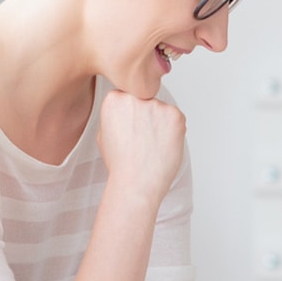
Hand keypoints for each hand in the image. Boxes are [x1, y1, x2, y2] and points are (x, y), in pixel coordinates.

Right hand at [97, 89, 186, 211]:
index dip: (132, 117)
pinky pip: (177, 119)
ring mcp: (156, 104)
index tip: (131, 131)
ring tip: (152, 147)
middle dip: (147, 118)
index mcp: (114, 98)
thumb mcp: (104, 134)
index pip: (129, 98)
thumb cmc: (121, 164)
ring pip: (163, 111)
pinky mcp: (175, 114)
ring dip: (162, 125)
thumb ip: (115, 115)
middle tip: (143, 141)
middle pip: (147, 101)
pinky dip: (174, 132)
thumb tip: (126, 108)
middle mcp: (134, 97)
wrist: (136, 183)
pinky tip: (163, 147)